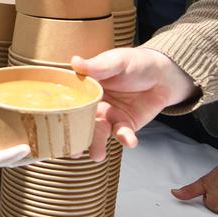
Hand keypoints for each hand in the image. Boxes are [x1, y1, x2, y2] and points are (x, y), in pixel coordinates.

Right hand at [72, 47, 195, 159]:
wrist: (163, 75)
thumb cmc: (136, 63)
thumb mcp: (116, 61)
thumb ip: (97, 66)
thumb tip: (75, 62)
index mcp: (85, 88)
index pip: (70, 101)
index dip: (61, 112)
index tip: (54, 123)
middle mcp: (93, 105)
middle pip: (80, 122)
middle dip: (76, 137)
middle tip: (73, 150)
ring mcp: (108, 117)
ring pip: (98, 133)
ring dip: (97, 145)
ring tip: (97, 155)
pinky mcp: (125, 126)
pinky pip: (122, 134)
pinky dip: (125, 138)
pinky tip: (130, 141)